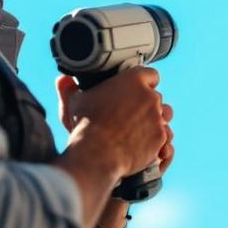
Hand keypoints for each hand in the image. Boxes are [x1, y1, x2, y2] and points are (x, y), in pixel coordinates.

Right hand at [55, 68, 170, 177]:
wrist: (97, 153)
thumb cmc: (86, 125)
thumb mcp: (74, 102)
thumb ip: (70, 88)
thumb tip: (62, 80)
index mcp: (134, 80)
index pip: (151, 74)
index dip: (145, 82)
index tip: (139, 89)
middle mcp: (150, 97)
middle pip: (157, 97)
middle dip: (148, 105)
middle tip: (133, 115)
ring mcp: (157, 118)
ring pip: (164, 117)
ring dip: (155, 122)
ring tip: (140, 131)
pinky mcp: (160, 138)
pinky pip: (165, 137)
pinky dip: (156, 141)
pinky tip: (144, 145)